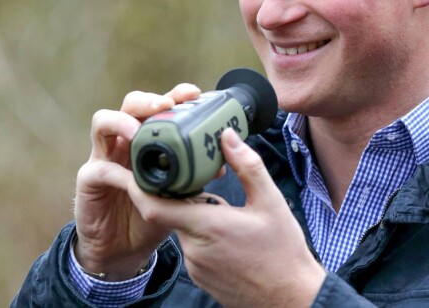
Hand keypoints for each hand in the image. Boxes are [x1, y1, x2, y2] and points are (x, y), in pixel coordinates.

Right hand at [74, 83, 200, 279]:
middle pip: (132, 104)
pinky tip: (127, 178)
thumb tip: (221, 165)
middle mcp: (126, 140)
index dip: (176, 95)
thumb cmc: (151, 213)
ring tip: (137, 130)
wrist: (124, 250)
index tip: (194, 94)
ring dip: (122, 122)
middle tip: (166, 105)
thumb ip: (194, 177)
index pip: (160, 106)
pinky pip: (98, 168)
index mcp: (150, 138)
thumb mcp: (178, 194)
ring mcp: (105, 156)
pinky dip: (114, 171)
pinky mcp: (89, 179)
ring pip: (103, 122)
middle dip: (149, 100)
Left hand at [127, 128, 325, 306]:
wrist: (290, 298)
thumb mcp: (270, 201)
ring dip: (198, 214)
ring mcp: (196, 266)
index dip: (140, 186)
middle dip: (185, 193)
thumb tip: (228, 136)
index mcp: (207, 226)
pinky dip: (204, 232)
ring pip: (185, 228)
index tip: (137, 167)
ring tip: (228, 208)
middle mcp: (194, 249)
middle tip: (203, 177)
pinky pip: (194, 246)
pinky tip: (230, 232)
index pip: (155, 206)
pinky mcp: (201, 276)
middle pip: (174, 212)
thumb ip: (247, 166)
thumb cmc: (282, 252)